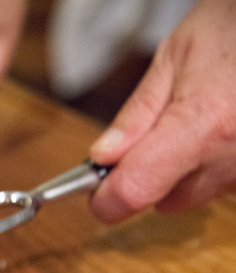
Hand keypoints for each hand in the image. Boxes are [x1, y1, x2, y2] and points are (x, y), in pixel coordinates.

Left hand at [89, 0, 235, 222]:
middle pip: (163, 200)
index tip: (94, 189)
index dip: (106, 198)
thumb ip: (136, 114)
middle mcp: (231, 158)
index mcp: (201, 126)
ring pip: (193, 194)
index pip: (134, 191)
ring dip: (181, 170)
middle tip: (152, 131)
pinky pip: (221, 183)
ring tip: (196, 119)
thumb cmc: (233, 29)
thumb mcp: (174, 58)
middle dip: (145, 175)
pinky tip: (217, 127)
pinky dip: (210, 164)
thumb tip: (102, 157)